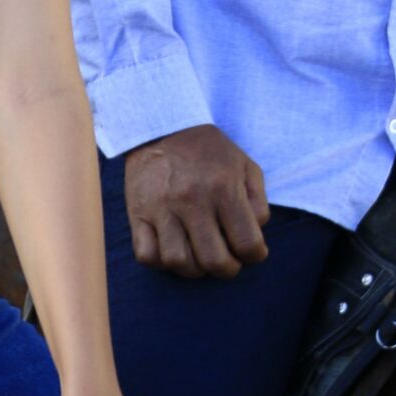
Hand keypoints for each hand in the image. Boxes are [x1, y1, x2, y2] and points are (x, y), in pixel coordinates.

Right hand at [124, 125, 269, 280]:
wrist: (162, 126)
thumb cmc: (209, 151)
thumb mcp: (245, 166)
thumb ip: (258, 202)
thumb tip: (256, 235)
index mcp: (223, 188)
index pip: (247, 243)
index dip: (255, 256)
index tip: (251, 253)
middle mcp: (192, 200)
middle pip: (213, 260)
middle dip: (227, 269)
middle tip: (227, 262)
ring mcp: (161, 208)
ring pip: (178, 262)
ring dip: (194, 269)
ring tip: (199, 258)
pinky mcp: (138, 213)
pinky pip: (146, 255)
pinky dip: (161, 262)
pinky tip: (172, 250)